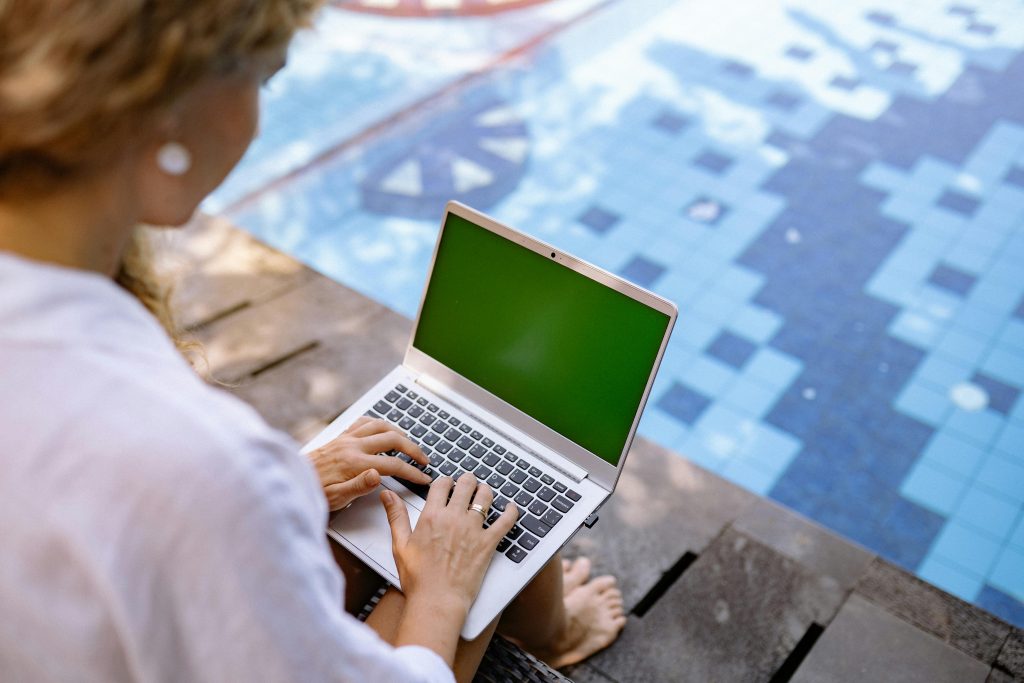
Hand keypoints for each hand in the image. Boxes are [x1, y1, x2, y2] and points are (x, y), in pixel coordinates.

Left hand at [308, 416, 430, 510]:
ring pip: (380, 425)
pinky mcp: (340, 436)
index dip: (412, 471)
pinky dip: (377, 423)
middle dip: (413, 448)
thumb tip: (378, 475)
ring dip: (399, 432)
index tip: (423, 477)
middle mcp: (352, 446)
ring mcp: (346, 438)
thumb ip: (358, 486)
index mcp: (354, 463)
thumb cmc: (312, 492)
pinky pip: (363, 422)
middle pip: (392, 439)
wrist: (290, 480)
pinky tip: (382, 429)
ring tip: (409, 443)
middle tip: (423, 458)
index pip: (393, 464)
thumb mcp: (335, 498)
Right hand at [381, 474, 518, 619]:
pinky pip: (505, 521)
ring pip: (485, 496)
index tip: (447, 483)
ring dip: (485, 491)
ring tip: (484, 492)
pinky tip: (511, 508)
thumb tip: (387, 496)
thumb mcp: (400, 545)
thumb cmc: (418, 578)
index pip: (442, 484)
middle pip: (466, 484)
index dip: (445, 480)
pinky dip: (511, 512)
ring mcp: (473, 529)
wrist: (437, 600)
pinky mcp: (488, 543)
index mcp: (432, 516)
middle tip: (468, 483)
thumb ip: (396, 516)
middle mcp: (454, 518)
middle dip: (467, 480)